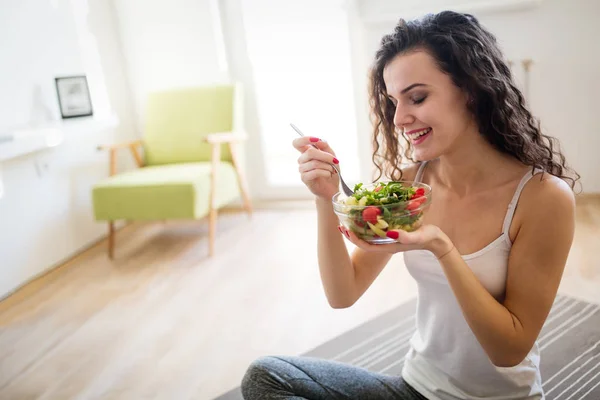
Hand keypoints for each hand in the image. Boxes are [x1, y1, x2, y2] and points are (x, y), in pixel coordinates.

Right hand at [292, 136, 339, 199]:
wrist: (331, 188)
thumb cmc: (330, 171)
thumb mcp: (331, 156)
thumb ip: (325, 146)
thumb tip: (319, 140)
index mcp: (306, 152)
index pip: (297, 143)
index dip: (304, 139)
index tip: (315, 139)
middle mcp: (302, 160)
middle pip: (310, 152)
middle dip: (325, 156)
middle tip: (335, 161)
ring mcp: (302, 169)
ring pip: (314, 163)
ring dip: (327, 166)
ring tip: (332, 170)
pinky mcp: (304, 178)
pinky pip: (315, 172)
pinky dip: (325, 172)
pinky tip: (329, 174)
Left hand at [339, 224, 453, 257]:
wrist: (438, 241)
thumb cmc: (429, 238)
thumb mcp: (418, 236)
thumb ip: (406, 237)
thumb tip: (391, 233)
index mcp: (390, 246)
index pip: (367, 246)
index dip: (355, 240)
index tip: (346, 230)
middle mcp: (387, 243)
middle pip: (365, 240)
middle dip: (353, 233)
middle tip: (342, 223)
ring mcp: (390, 238)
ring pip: (370, 235)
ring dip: (360, 227)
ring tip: (350, 218)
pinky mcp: (395, 232)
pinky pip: (378, 229)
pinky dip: (370, 223)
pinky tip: (368, 214)